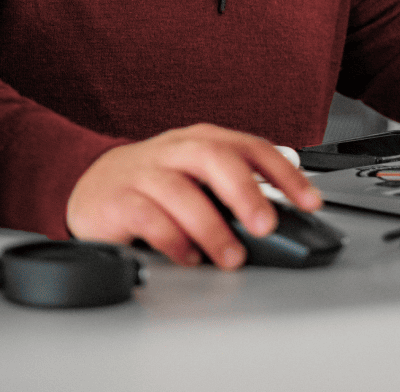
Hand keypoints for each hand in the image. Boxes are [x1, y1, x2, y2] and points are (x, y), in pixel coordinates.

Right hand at [65, 123, 321, 268]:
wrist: (89, 189)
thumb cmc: (154, 189)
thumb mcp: (197, 183)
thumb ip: (234, 196)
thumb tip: (284, 228)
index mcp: (198, 143)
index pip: (247, 146)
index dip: (283, 172)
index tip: (310, 201)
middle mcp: (171, 152)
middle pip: (211, 155)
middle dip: (244, 190)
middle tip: (265, 226)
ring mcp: (141, 173)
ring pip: (179, 190)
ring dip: (211, 226)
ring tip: (230, 256)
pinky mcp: (115, 200)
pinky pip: (147, 217)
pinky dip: (173, 240)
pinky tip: (188, 255)